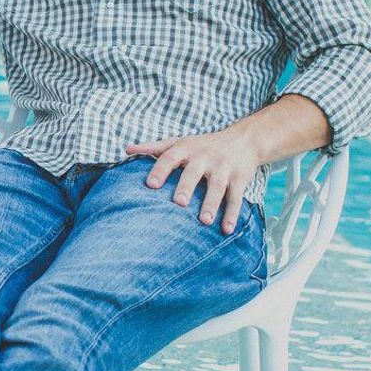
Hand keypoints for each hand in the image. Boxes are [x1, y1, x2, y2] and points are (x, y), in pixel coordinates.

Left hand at [126, 126, 259, 234]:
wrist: (243, 140)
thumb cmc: (203, 145)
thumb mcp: (180, 142)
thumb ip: (154, 147)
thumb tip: (126, 150)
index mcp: (186, 148)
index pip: (170, 157)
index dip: (160, 170)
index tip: (150, 185)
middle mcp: (205, 156)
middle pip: (194, 172)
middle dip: (187, 187)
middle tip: (179, 203)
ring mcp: (224, 167)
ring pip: (217, 186)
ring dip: (211, 204)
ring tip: (204, 221)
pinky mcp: (240, 178)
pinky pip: (236, 197)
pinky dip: (232, 214)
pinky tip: (226, 230)